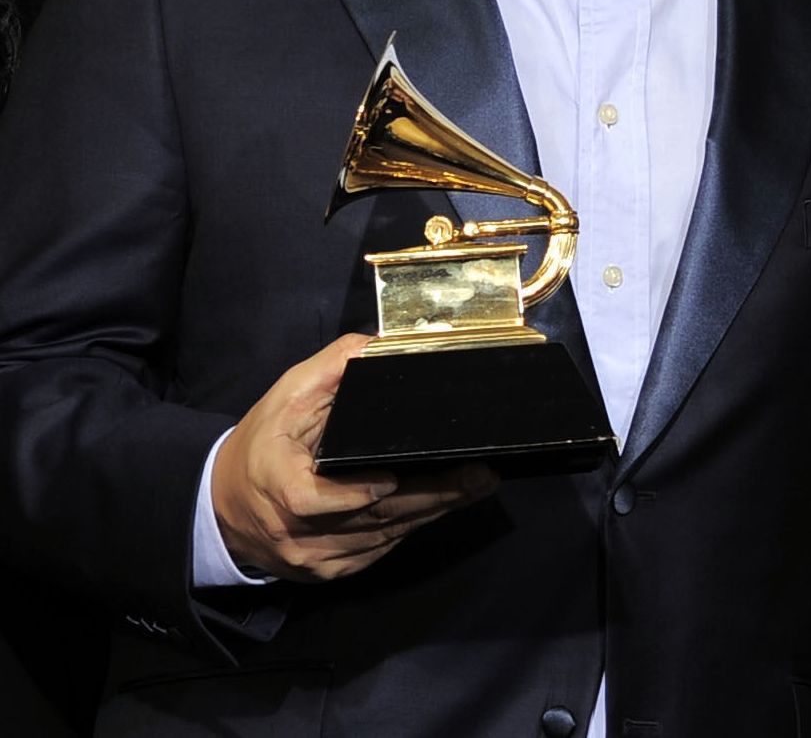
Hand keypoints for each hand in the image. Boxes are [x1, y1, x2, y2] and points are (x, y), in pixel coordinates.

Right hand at [212, 332, 496, 581]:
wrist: (223, 507)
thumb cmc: (262, 444)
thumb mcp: (285, 396)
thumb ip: (330, 369)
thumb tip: (375, 345)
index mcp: (284, 488)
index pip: (323, 499)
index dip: (360, 492)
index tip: (394, 478)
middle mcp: (300, 534)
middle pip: (373, 519)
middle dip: (432, 497)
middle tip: (479, 476)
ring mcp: (316, 560)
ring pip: (383, 538)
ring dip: (432, 513)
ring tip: (475, 487)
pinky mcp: (329, 573)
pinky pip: (377, 550)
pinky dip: (409, 528)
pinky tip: (441, 507)